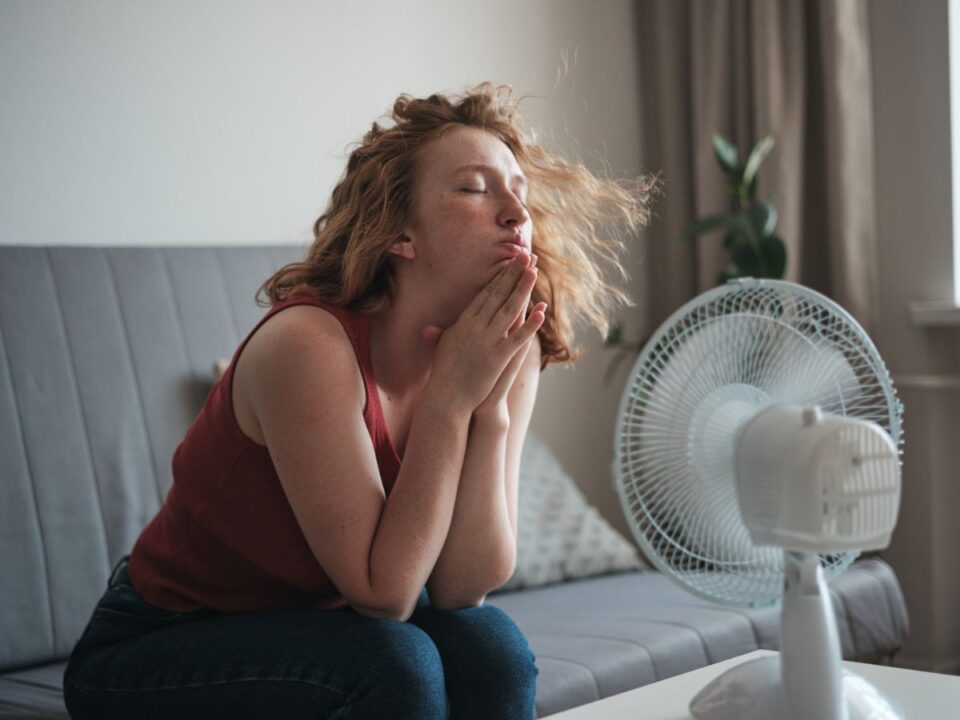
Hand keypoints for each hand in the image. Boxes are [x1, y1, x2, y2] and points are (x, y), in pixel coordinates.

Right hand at [421, 253, 545, 414]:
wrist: (447, 397)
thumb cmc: (444, 373)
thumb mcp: (443, 346)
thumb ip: (442, 332)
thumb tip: (433, 325)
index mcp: (464, 322)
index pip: (486, 293)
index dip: (500, 276)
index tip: (511, 261)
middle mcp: (476, 327)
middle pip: (499, 295)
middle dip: (513, 274)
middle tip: (526, 255)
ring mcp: (488, 341)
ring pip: (509, 310)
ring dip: (523, 289)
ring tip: (534, 271)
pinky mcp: (498, 357)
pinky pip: (518, 338)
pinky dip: (530, 324)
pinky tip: (542, 311)